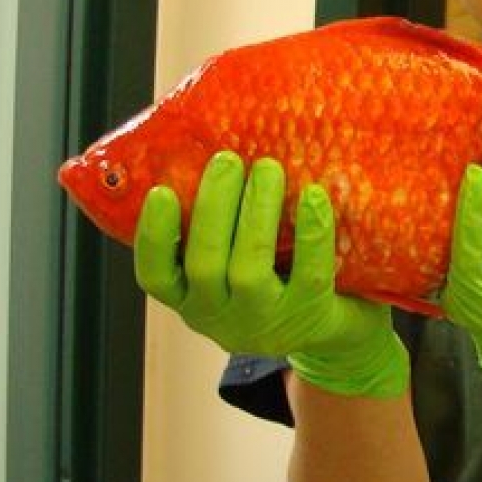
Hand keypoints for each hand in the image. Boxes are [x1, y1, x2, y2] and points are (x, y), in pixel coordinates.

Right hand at [135, 151, 408, 397]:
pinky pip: (309, 272)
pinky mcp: (310, 314)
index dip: (154, 236)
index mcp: (190, 298)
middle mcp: (219, 317)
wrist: (327, 328)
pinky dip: (311, 232)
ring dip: (257, 212)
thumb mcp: (228, 266)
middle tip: (227, 159)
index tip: (161, 191)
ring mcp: (265, 321)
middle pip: (205, 263)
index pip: (156, 276)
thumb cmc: (268, 277)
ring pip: (250, 269)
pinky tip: (314, 196)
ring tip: (268, 168)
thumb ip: (215, 227)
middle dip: (214, 206)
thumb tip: (208, 152)